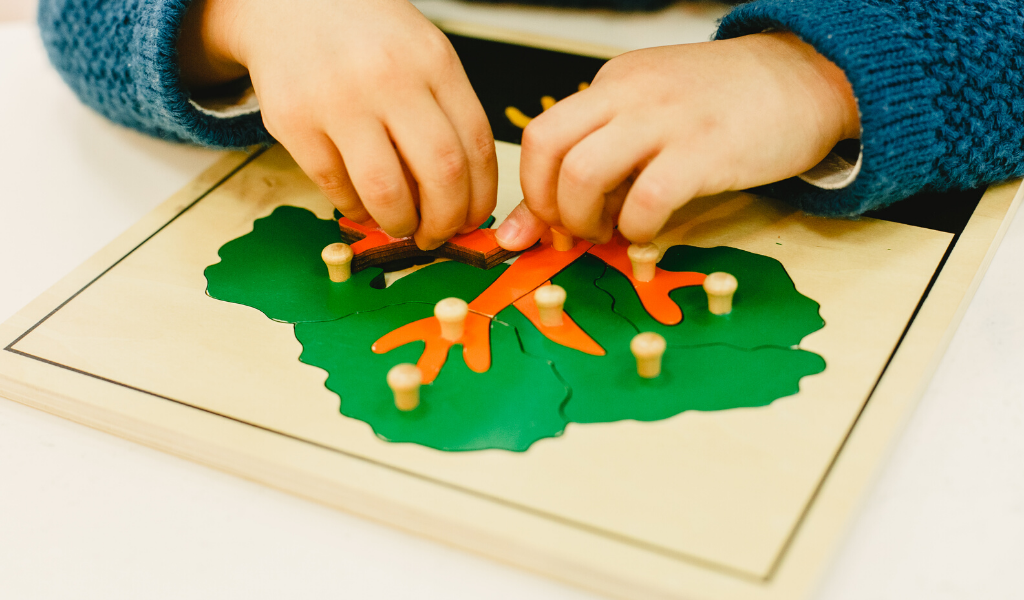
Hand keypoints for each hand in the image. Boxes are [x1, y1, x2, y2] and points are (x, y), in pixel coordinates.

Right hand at [178, 0, 496, 249]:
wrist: (287, 4)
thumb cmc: (366, 37)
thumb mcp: (422, 54)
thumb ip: (445, 113)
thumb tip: (461, 195)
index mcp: (433, 61)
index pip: (476, 146)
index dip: (480, 197)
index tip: (472, 218)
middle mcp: (389, 77)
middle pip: (441, 174)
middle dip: (445, 221)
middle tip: (438, 235)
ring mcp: (338, 99)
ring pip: (385, 191)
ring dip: (399, 223)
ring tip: (400, 225)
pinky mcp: (293, 121)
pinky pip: (335, 187)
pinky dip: (354, 209)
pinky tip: (361, 204)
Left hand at [495, 32, 859, 249]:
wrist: (808, 76)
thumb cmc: (727, 105)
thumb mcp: (653, 118)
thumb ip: (603, 158)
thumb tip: (533, 225)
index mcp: (613, 83)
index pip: (541, 134)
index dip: (534, 190)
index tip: (550, 225)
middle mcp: (629, 93)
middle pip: (545, 145)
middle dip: (545, 204)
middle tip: (573, 231)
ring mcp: (666, 119)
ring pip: (583, 172)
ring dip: (583, 219)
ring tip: (609, 232)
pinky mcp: (705, 150)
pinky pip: (646, 198)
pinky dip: (637, 228)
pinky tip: (649, 232)